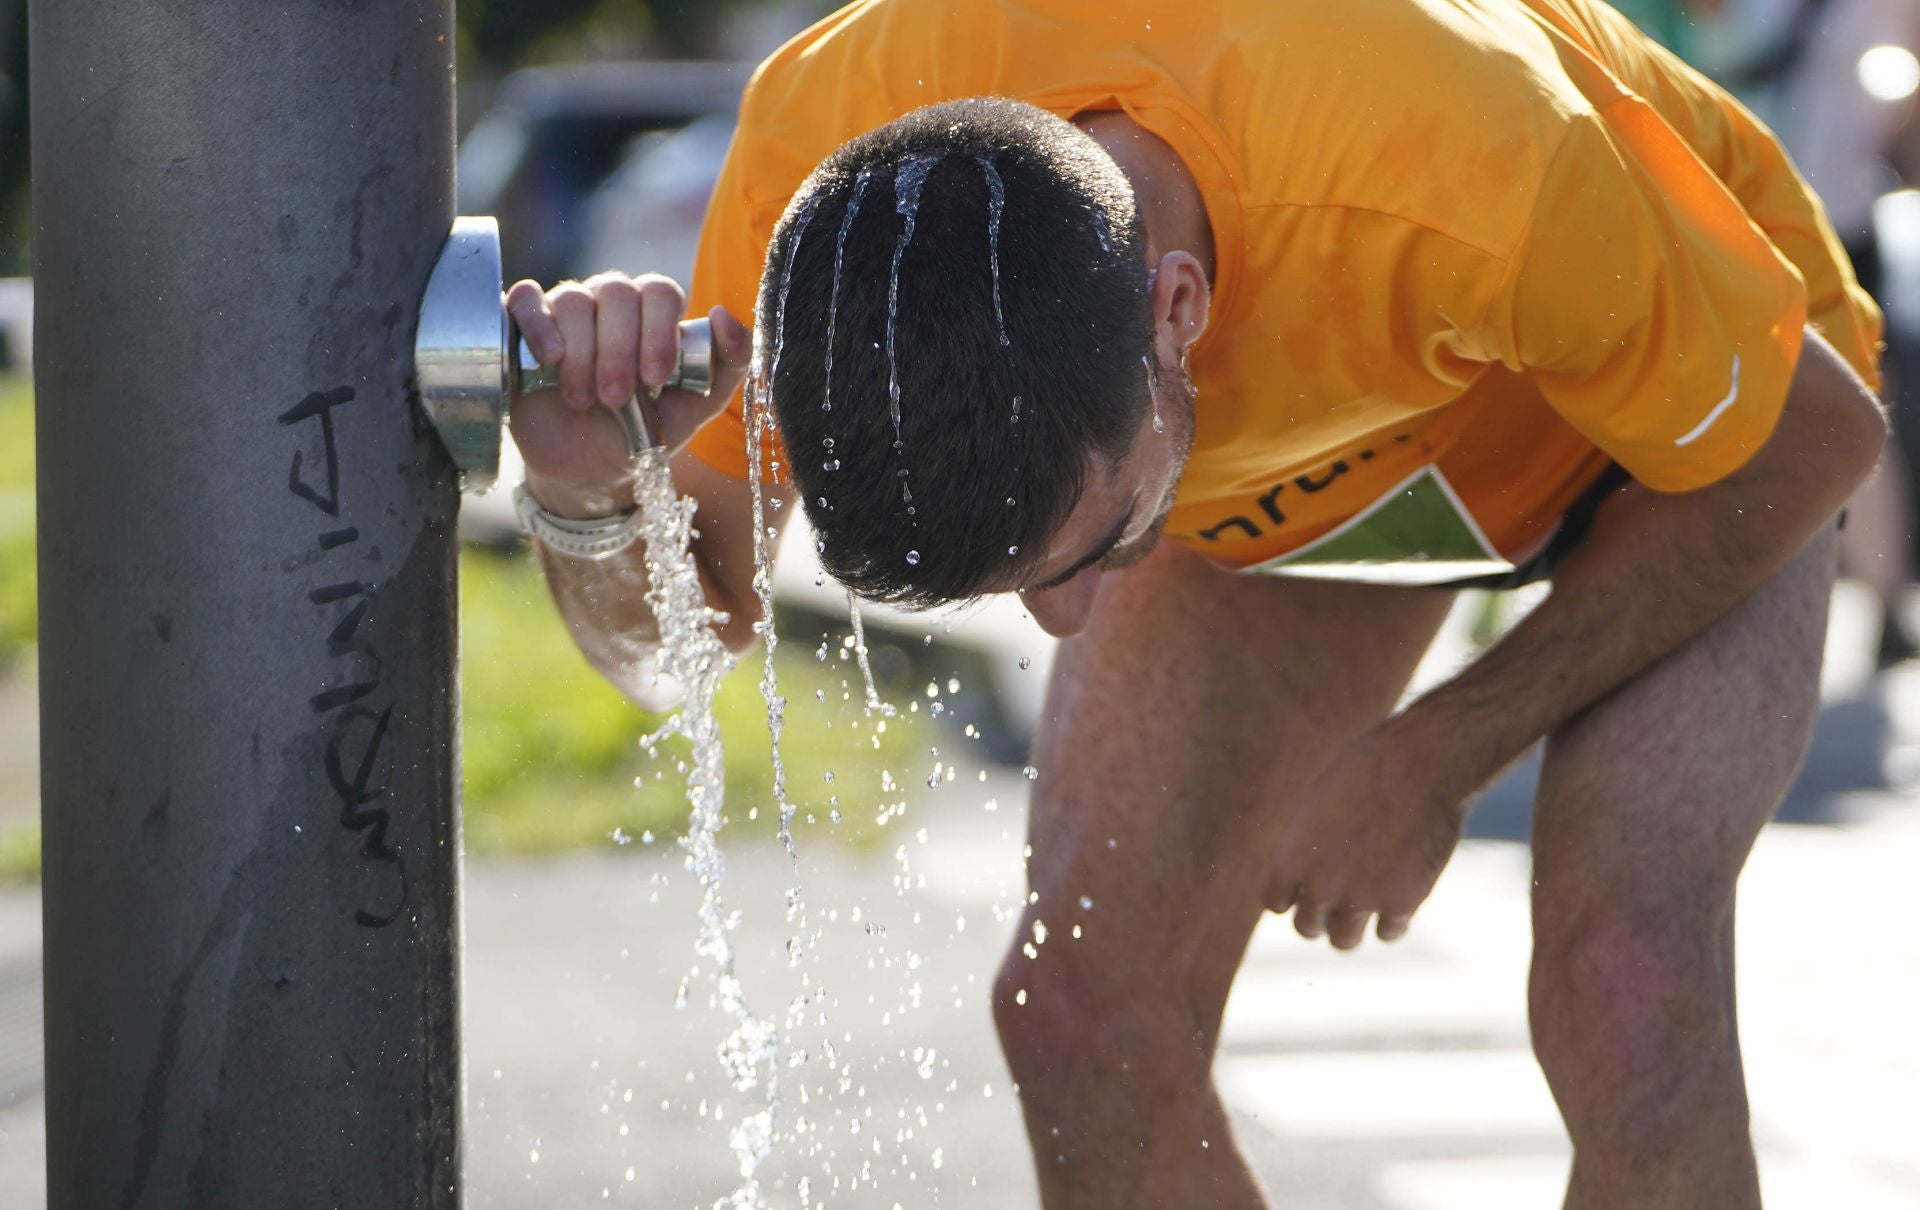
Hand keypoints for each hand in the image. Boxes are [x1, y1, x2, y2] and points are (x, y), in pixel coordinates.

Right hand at [505, 272, 750, 516]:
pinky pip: (525, 300)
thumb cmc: (646, 430)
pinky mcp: (522, 325)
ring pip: (574, 299)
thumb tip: (724, 315)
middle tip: (618, 397)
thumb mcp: (697, 405)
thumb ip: (729, 363)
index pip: (659, 290)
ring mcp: (564, 310)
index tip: (655, 378)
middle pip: (617, 291)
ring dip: (583, 354)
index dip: (658, 331)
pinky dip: (538, 324)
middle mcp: (608, 302)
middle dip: (620, 349)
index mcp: (652, 313)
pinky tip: (550, 359)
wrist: (591, 470)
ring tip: (585, 401)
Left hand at [1263, 723, 1467, 949]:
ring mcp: (1361, 900)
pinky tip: (1397, 896)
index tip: (1305, 883)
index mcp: (1288, 860)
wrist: (1422, 764)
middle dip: (1319, 914)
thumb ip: (1305, 846)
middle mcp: (1319, 887)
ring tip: (1363, 902)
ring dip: (1350, 926)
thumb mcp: (1317, 803)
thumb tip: (1304, 880)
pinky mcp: (1403, 904)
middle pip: (1307, 927)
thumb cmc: (1367, 769)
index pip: (1275, 903)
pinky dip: (1391, 920)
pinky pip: (1388, 933)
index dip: (1290, 894)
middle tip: (1339, 892)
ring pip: (1344, 941)